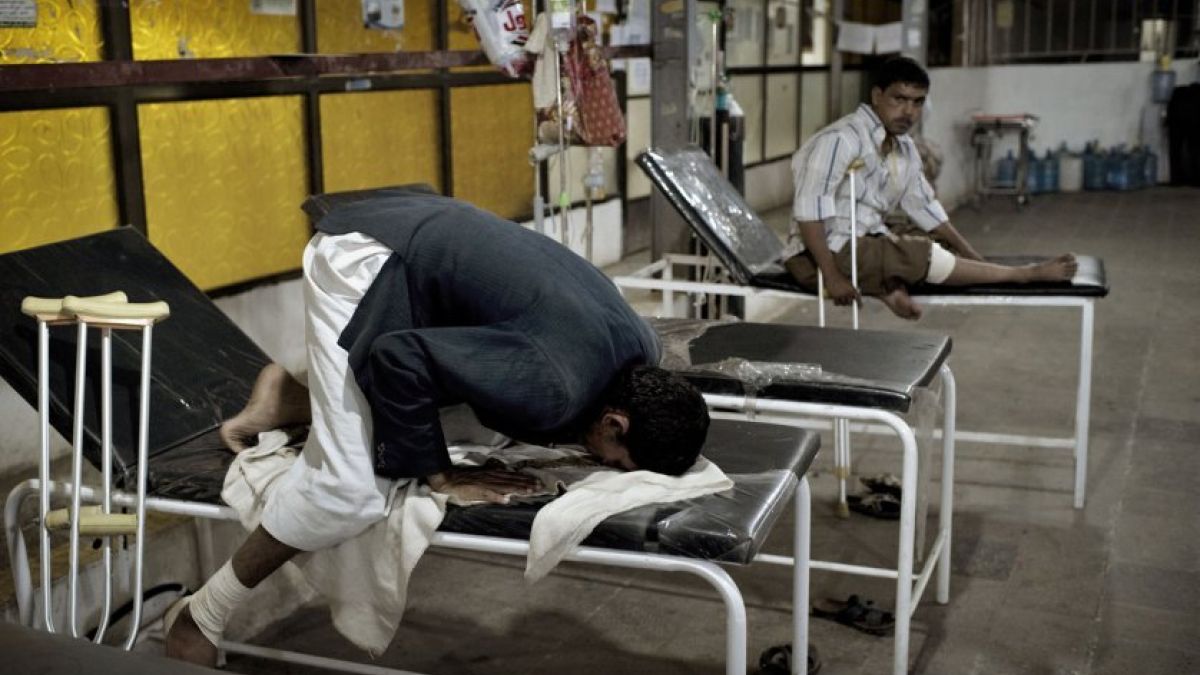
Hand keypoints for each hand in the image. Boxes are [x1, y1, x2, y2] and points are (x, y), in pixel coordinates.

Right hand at [426, 466, 541, 503]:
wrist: (452, 479)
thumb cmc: (468, 480)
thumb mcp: (484, 477)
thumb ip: (496, 483)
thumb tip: (507, 491)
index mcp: (494, 475)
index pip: (513, 477)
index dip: (526, 479)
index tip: (537, 482)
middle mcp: (493, 477)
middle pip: (513, 480)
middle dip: (527, 484)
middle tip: (540, 487)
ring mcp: (486, 483)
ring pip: (505, 486)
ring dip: (517, 488)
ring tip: (529, 491)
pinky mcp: (478, 490)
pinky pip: (489, 493)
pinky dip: (497, 497)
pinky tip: (506, 500)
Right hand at [825, 273, 861, 306]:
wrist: (832, 274)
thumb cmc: (840, 277)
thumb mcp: (848, 283)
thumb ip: (851, 290)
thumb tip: (854, 297)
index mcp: (852, 289)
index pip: (857, 298)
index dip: (859, 304)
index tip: (860, 307)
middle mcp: (847, 293)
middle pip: (850, 302)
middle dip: (850, 303)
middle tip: (849, 302)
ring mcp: (841, 295)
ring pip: (843, 303)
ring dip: (843, 303)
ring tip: (842, 300)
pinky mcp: (834, 296)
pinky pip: (837, 303)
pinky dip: (837, 303)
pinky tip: (837, 302)